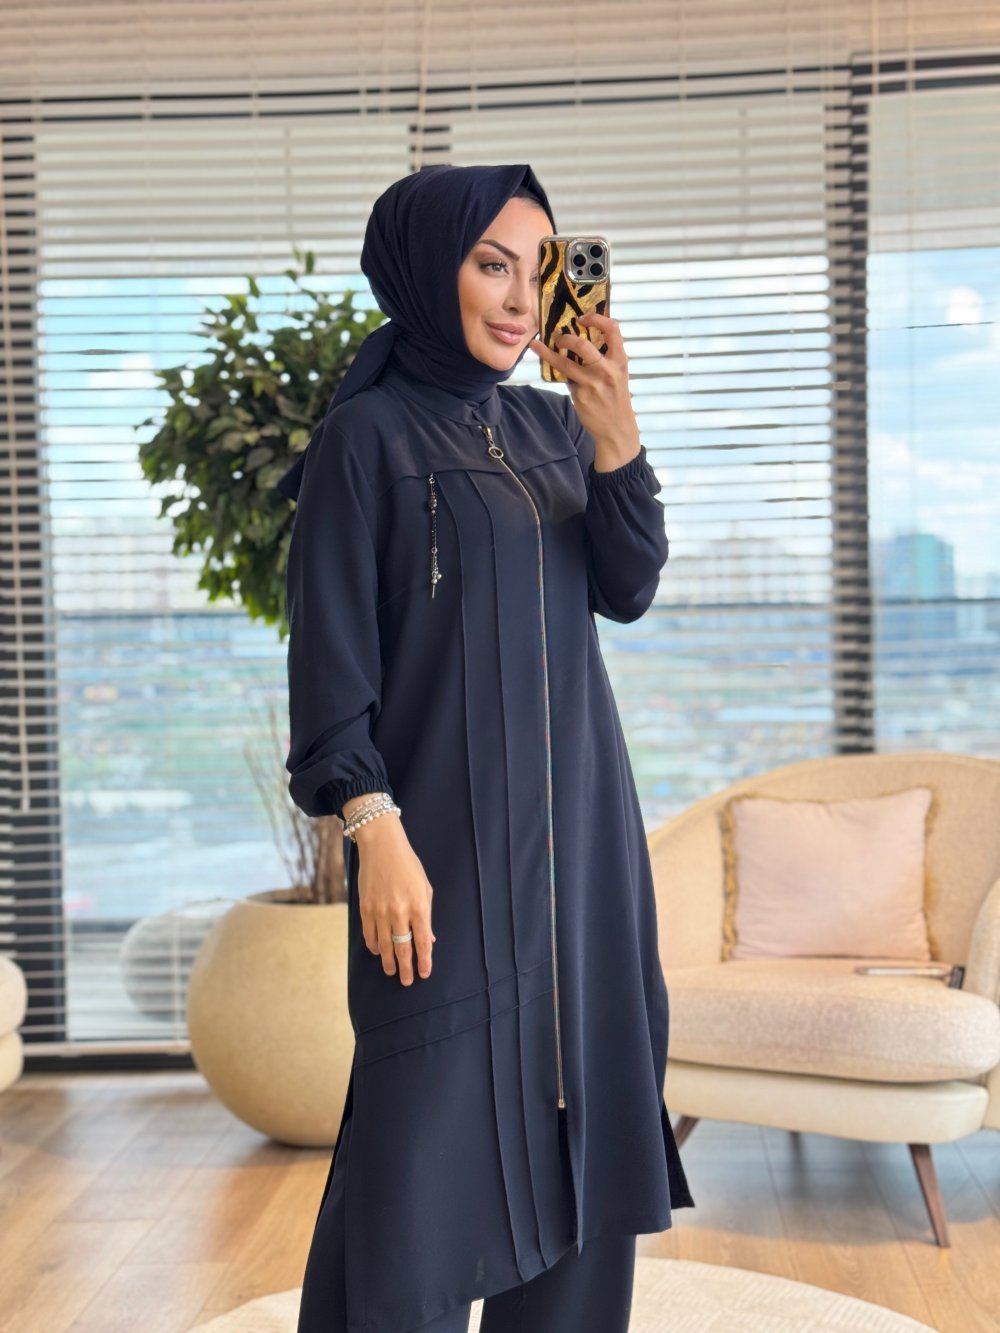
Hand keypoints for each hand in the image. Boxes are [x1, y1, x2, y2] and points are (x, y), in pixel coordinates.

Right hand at [353, 818, 435, 985]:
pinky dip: (374, 947)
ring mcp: (380, 911)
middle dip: (406, 969)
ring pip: (384, 946)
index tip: (424, 974)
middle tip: (406, 982)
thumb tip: (429, 939)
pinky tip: (378, 953)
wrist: (381, 846)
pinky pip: (369, 935)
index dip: (424, 962)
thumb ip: (426, 915)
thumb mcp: (425, 888)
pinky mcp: (365, 908)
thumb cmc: (408, 866)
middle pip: (403, 949)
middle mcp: (400, 912)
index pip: (423, 942)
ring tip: (392, 972)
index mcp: (419, 906)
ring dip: (389, 962)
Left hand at [528, 312, 640, 456]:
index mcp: (620, 360)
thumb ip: (604, 357)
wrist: (617, 428)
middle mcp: (606, 370)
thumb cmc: (616, 397)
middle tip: (558, 337)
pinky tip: (556, 373)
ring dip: (547, 353)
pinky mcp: (580, 396)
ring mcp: (592, 384)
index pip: (613, 329)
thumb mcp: (618, 374)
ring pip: (564, 363)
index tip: (582, 318)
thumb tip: (578, 340)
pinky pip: (566, 379)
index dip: (596, 318)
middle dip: (565, 338)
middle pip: (582, 346)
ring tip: (537, 346)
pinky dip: (561, 375)